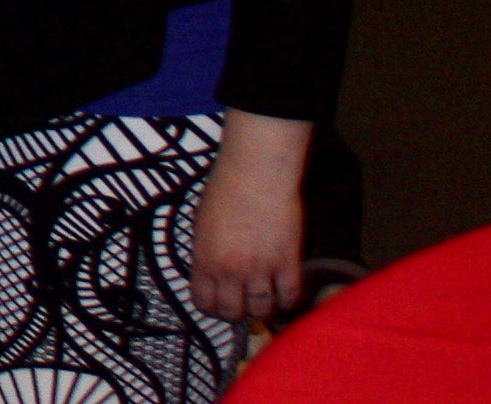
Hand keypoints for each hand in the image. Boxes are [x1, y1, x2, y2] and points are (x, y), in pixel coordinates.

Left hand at [188, 114, 310, 326]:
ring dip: (261, 310)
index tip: (217, 306)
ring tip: (262, 302)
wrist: (256, 175)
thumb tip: (210, 275)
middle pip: (233, 313)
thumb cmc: (224, 192)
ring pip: (262, 310)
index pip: (204, 303)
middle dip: (236, 314)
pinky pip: (290, 297)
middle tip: (241, 306)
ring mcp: (260, 270)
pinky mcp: (288, 263)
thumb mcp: (201, 226)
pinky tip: (283, 294)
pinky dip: (287, 301)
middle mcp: (230, 271)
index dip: (211, 309)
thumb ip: (205, 254)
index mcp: (204, 260)